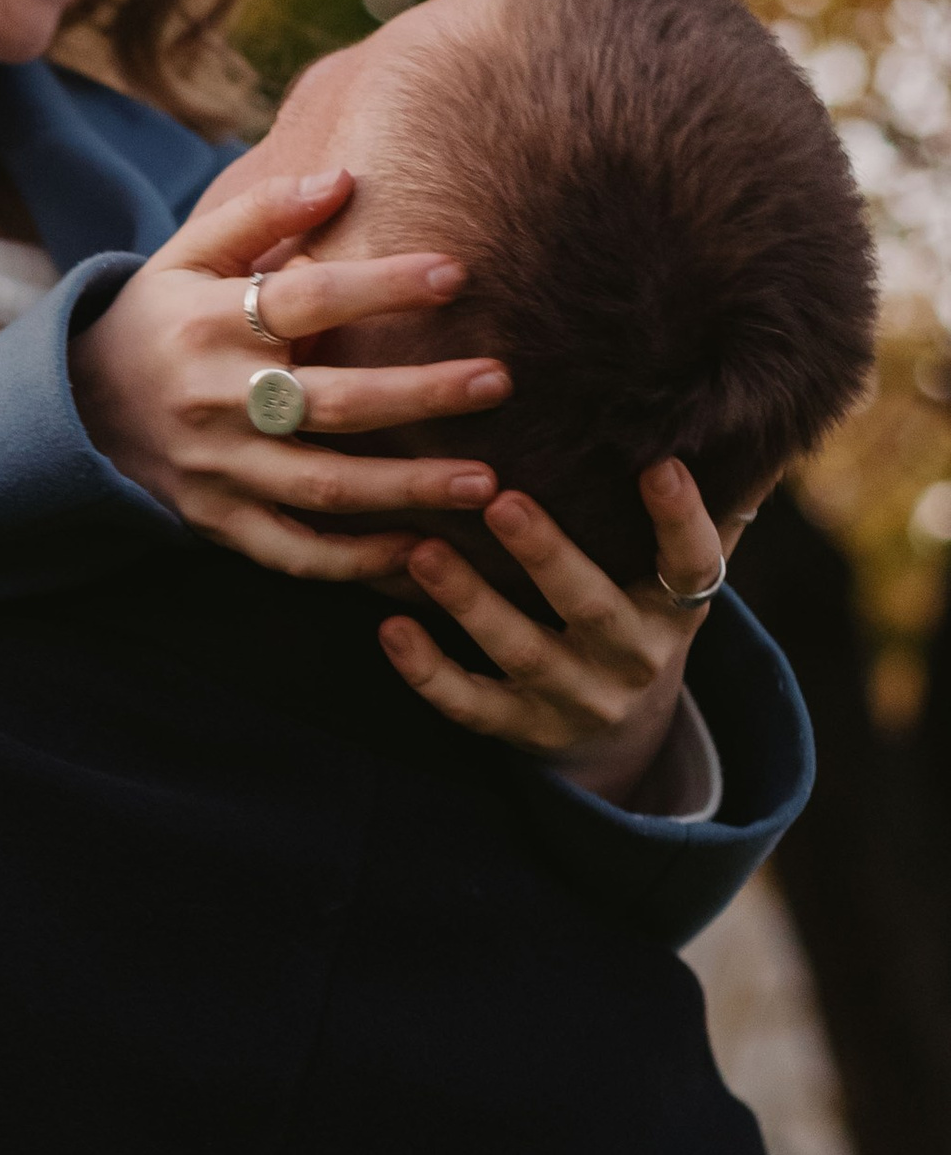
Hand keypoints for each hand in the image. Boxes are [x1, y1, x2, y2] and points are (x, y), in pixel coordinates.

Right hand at [68, 168, 510, 582]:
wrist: (74, 410)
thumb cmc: (156, 319)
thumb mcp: (187, 254)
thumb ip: (261, 211)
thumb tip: (345, 176)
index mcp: (209, 323)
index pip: (306, 299)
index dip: (382, 287)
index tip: (457, 273)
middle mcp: (214, 401)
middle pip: (332, 403)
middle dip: (421, 395)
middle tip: (499, 381)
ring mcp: (218, 471)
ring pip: (324, 489)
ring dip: (408, 490)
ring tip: (485, 484)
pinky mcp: (218, 523)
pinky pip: (294, 554)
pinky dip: (356, 562)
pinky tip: (420, 552)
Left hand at [377, 463, 742, 804]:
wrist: (615, 733)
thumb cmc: (640, 612)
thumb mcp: (678, 574)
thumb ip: (709, 507)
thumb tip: (765, 421)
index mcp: (677, 608)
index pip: (694, 563)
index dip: (682, 519)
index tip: (661, 465)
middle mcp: (632, 657)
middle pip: (591, 605)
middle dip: (546, 555)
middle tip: (501, 501)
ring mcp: (575, 698)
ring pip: (521, 652)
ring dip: (470, 602)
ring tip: (422, 551)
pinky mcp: (520, 730)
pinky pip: (470, 706)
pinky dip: (428, 671)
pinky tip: (390, 627)